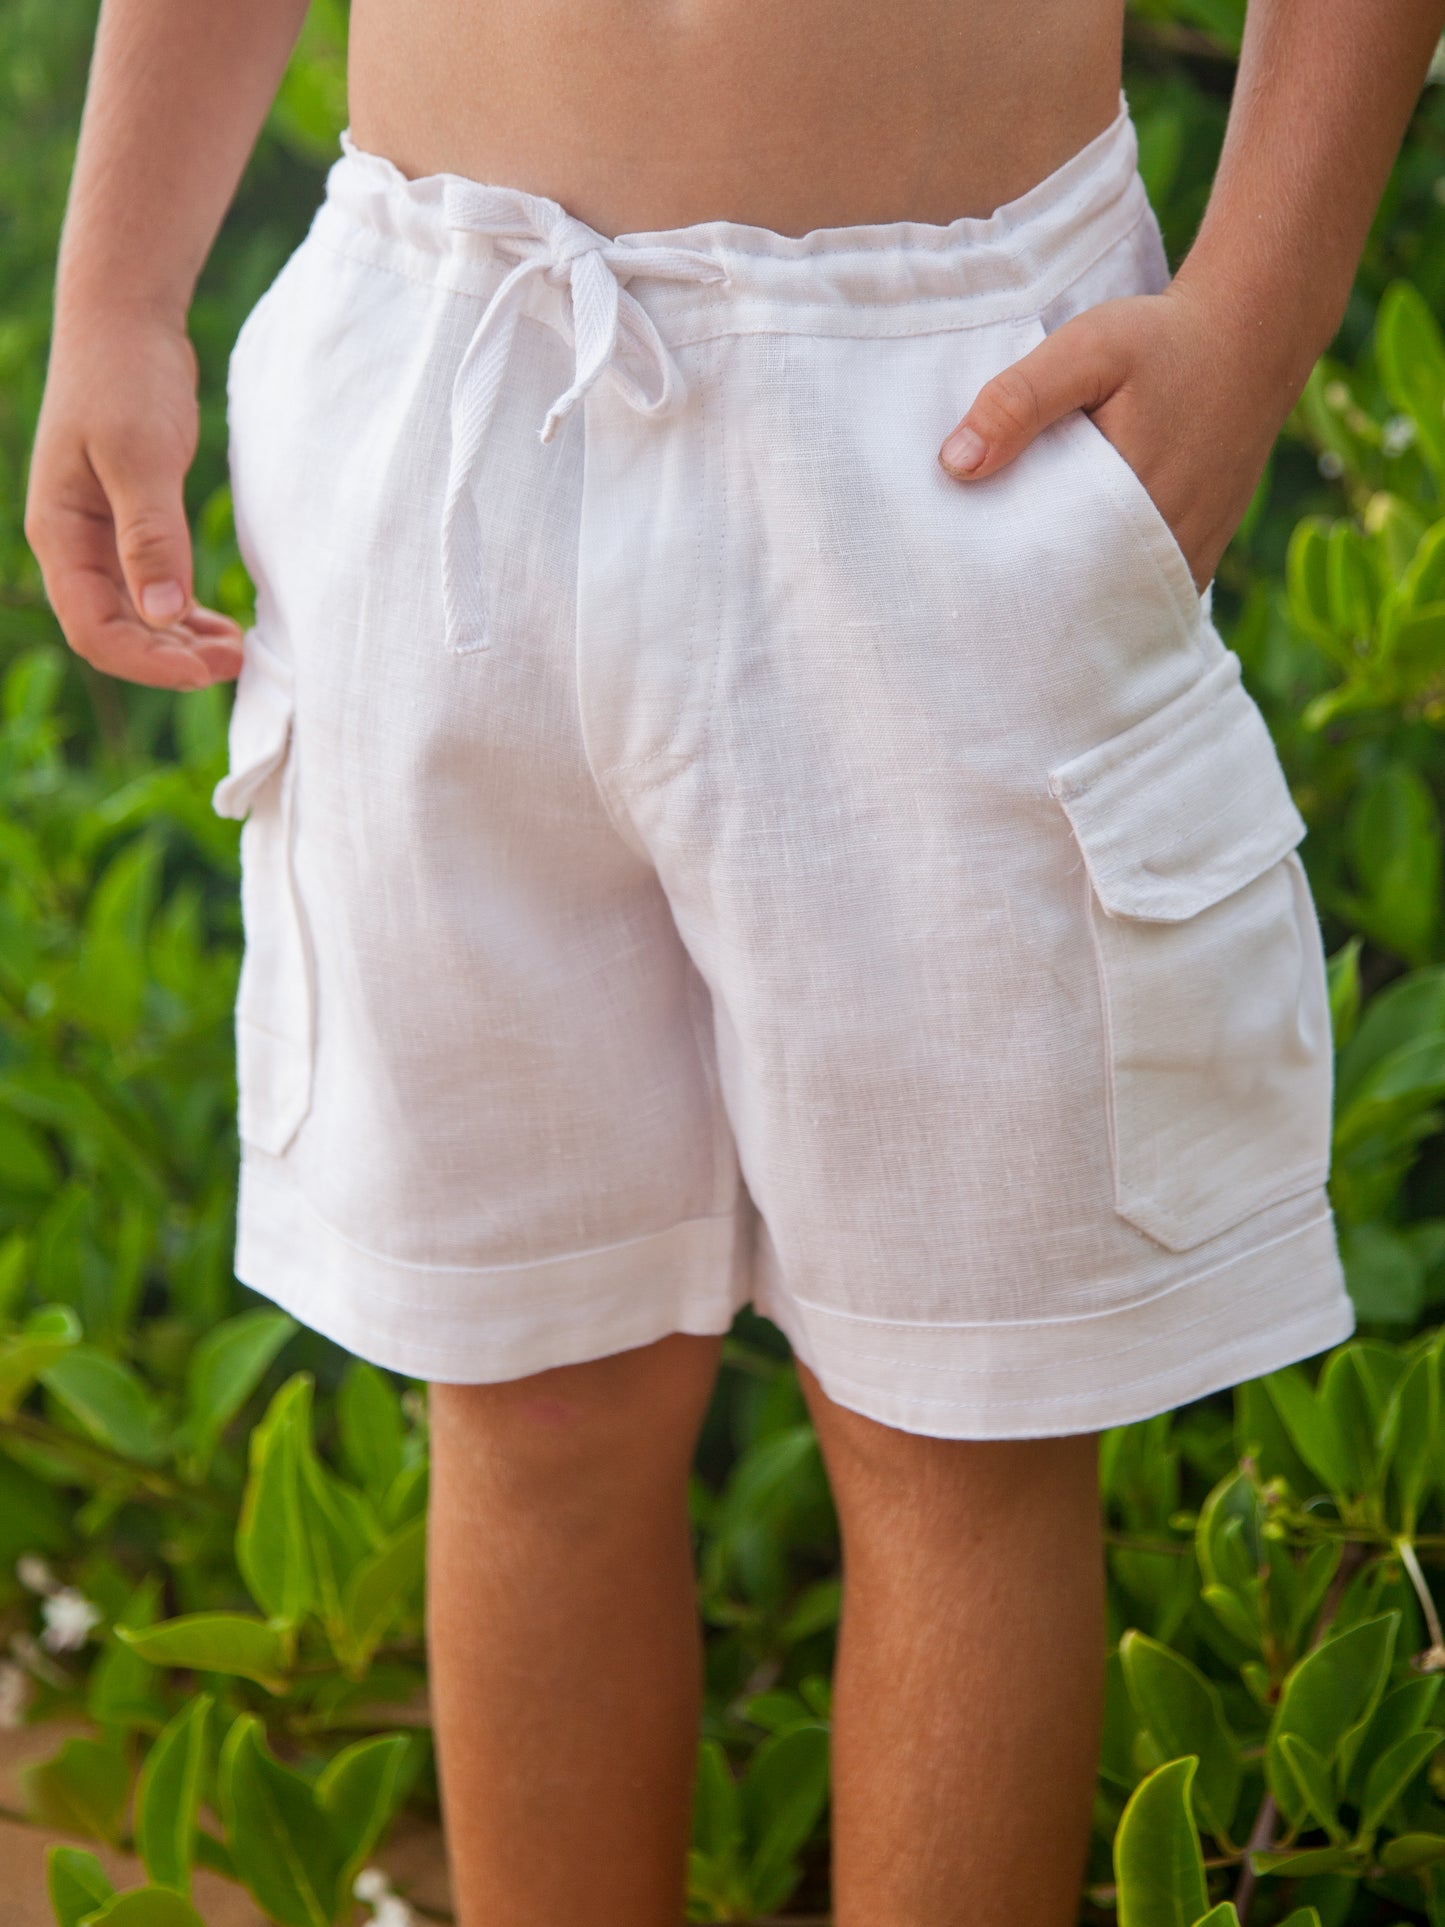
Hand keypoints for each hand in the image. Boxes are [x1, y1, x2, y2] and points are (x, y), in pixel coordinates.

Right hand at [24, 310, 245, 689]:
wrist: (125, 320)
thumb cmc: (126, 378)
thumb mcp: (140, 455)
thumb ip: (151, 535)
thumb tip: (163, 613)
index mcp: (59, 534)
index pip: (93, 629)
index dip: (147, 662)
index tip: (206, 671)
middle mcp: (74, 545)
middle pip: (115, 632)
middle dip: (171, 660)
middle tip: (238, 665)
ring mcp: (101, 537)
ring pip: (137, 617)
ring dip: (182, 643)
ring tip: (237, 653)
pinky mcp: (131, 525)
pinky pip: (153, 589)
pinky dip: (185, 614)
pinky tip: (222, 626)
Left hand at [936, 283, 1287, 594]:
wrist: (1253, 335)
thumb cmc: (1164, 342)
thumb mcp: (1086, 351)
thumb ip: (1020, 402)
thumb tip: (955, 465)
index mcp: (1130, 508)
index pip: (1049, 575)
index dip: (1004, 579)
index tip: (962, 575)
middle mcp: (1165, 546)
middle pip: (1080, 597)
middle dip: (1032, 595)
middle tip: (979, 587)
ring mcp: (1188, 554)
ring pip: (1113, 598)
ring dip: (1071, 593)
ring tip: (1018, 584)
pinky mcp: (1200, 549)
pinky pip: (1143, 587)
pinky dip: (1108, 583)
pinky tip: (1072, 567)